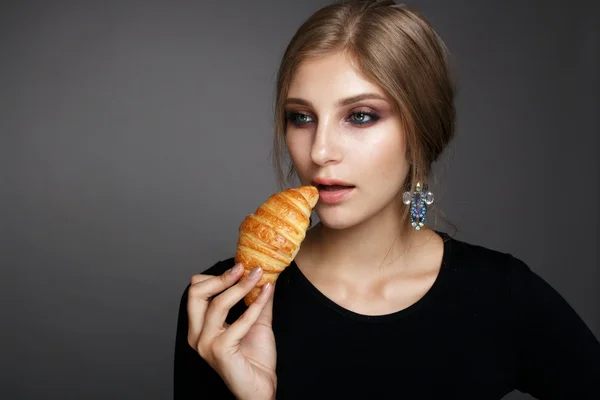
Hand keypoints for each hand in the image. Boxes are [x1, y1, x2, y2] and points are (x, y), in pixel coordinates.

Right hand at [187, 263, 276, 399]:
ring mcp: (206, 344)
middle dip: (222, 277)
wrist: (260, 388)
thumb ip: (257, 300)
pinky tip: (267, 293)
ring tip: (259, 276)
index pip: (196, 291)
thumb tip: (264, 276)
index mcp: (200, 327)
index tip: (240, 267)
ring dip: (242, 286)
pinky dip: (255, 305)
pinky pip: (239, 321)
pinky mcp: (220, 351)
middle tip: (244, 267)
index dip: (216, 276)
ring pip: (218, 304)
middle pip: (196, 293)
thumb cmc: (254, 359)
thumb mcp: (256, 322)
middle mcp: (197, 334)